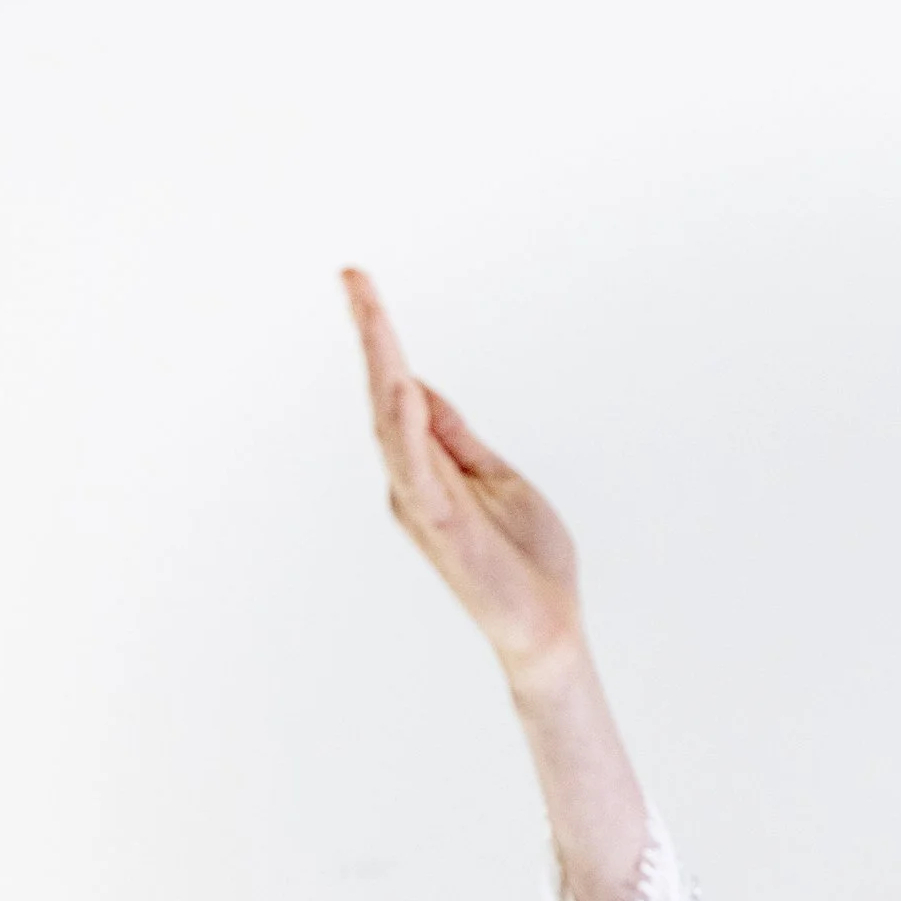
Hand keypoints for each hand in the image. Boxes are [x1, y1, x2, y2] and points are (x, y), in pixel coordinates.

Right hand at [342, 267, 583, 678]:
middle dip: (371, 335)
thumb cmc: (527, 558)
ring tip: (370, 312)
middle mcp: (412, 481)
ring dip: (380, 366)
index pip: (400, 391)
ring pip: (391, 423)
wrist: (547, 623)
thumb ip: (455, 436)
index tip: (360, 285)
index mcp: (429, 467)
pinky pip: (417, 469)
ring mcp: (421, 503)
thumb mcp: (497, 477)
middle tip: (353, 277)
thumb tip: (416, 387)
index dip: (382, 339)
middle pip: (385, 395)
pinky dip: (406, 428)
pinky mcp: (439, 526)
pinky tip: (402, 388)